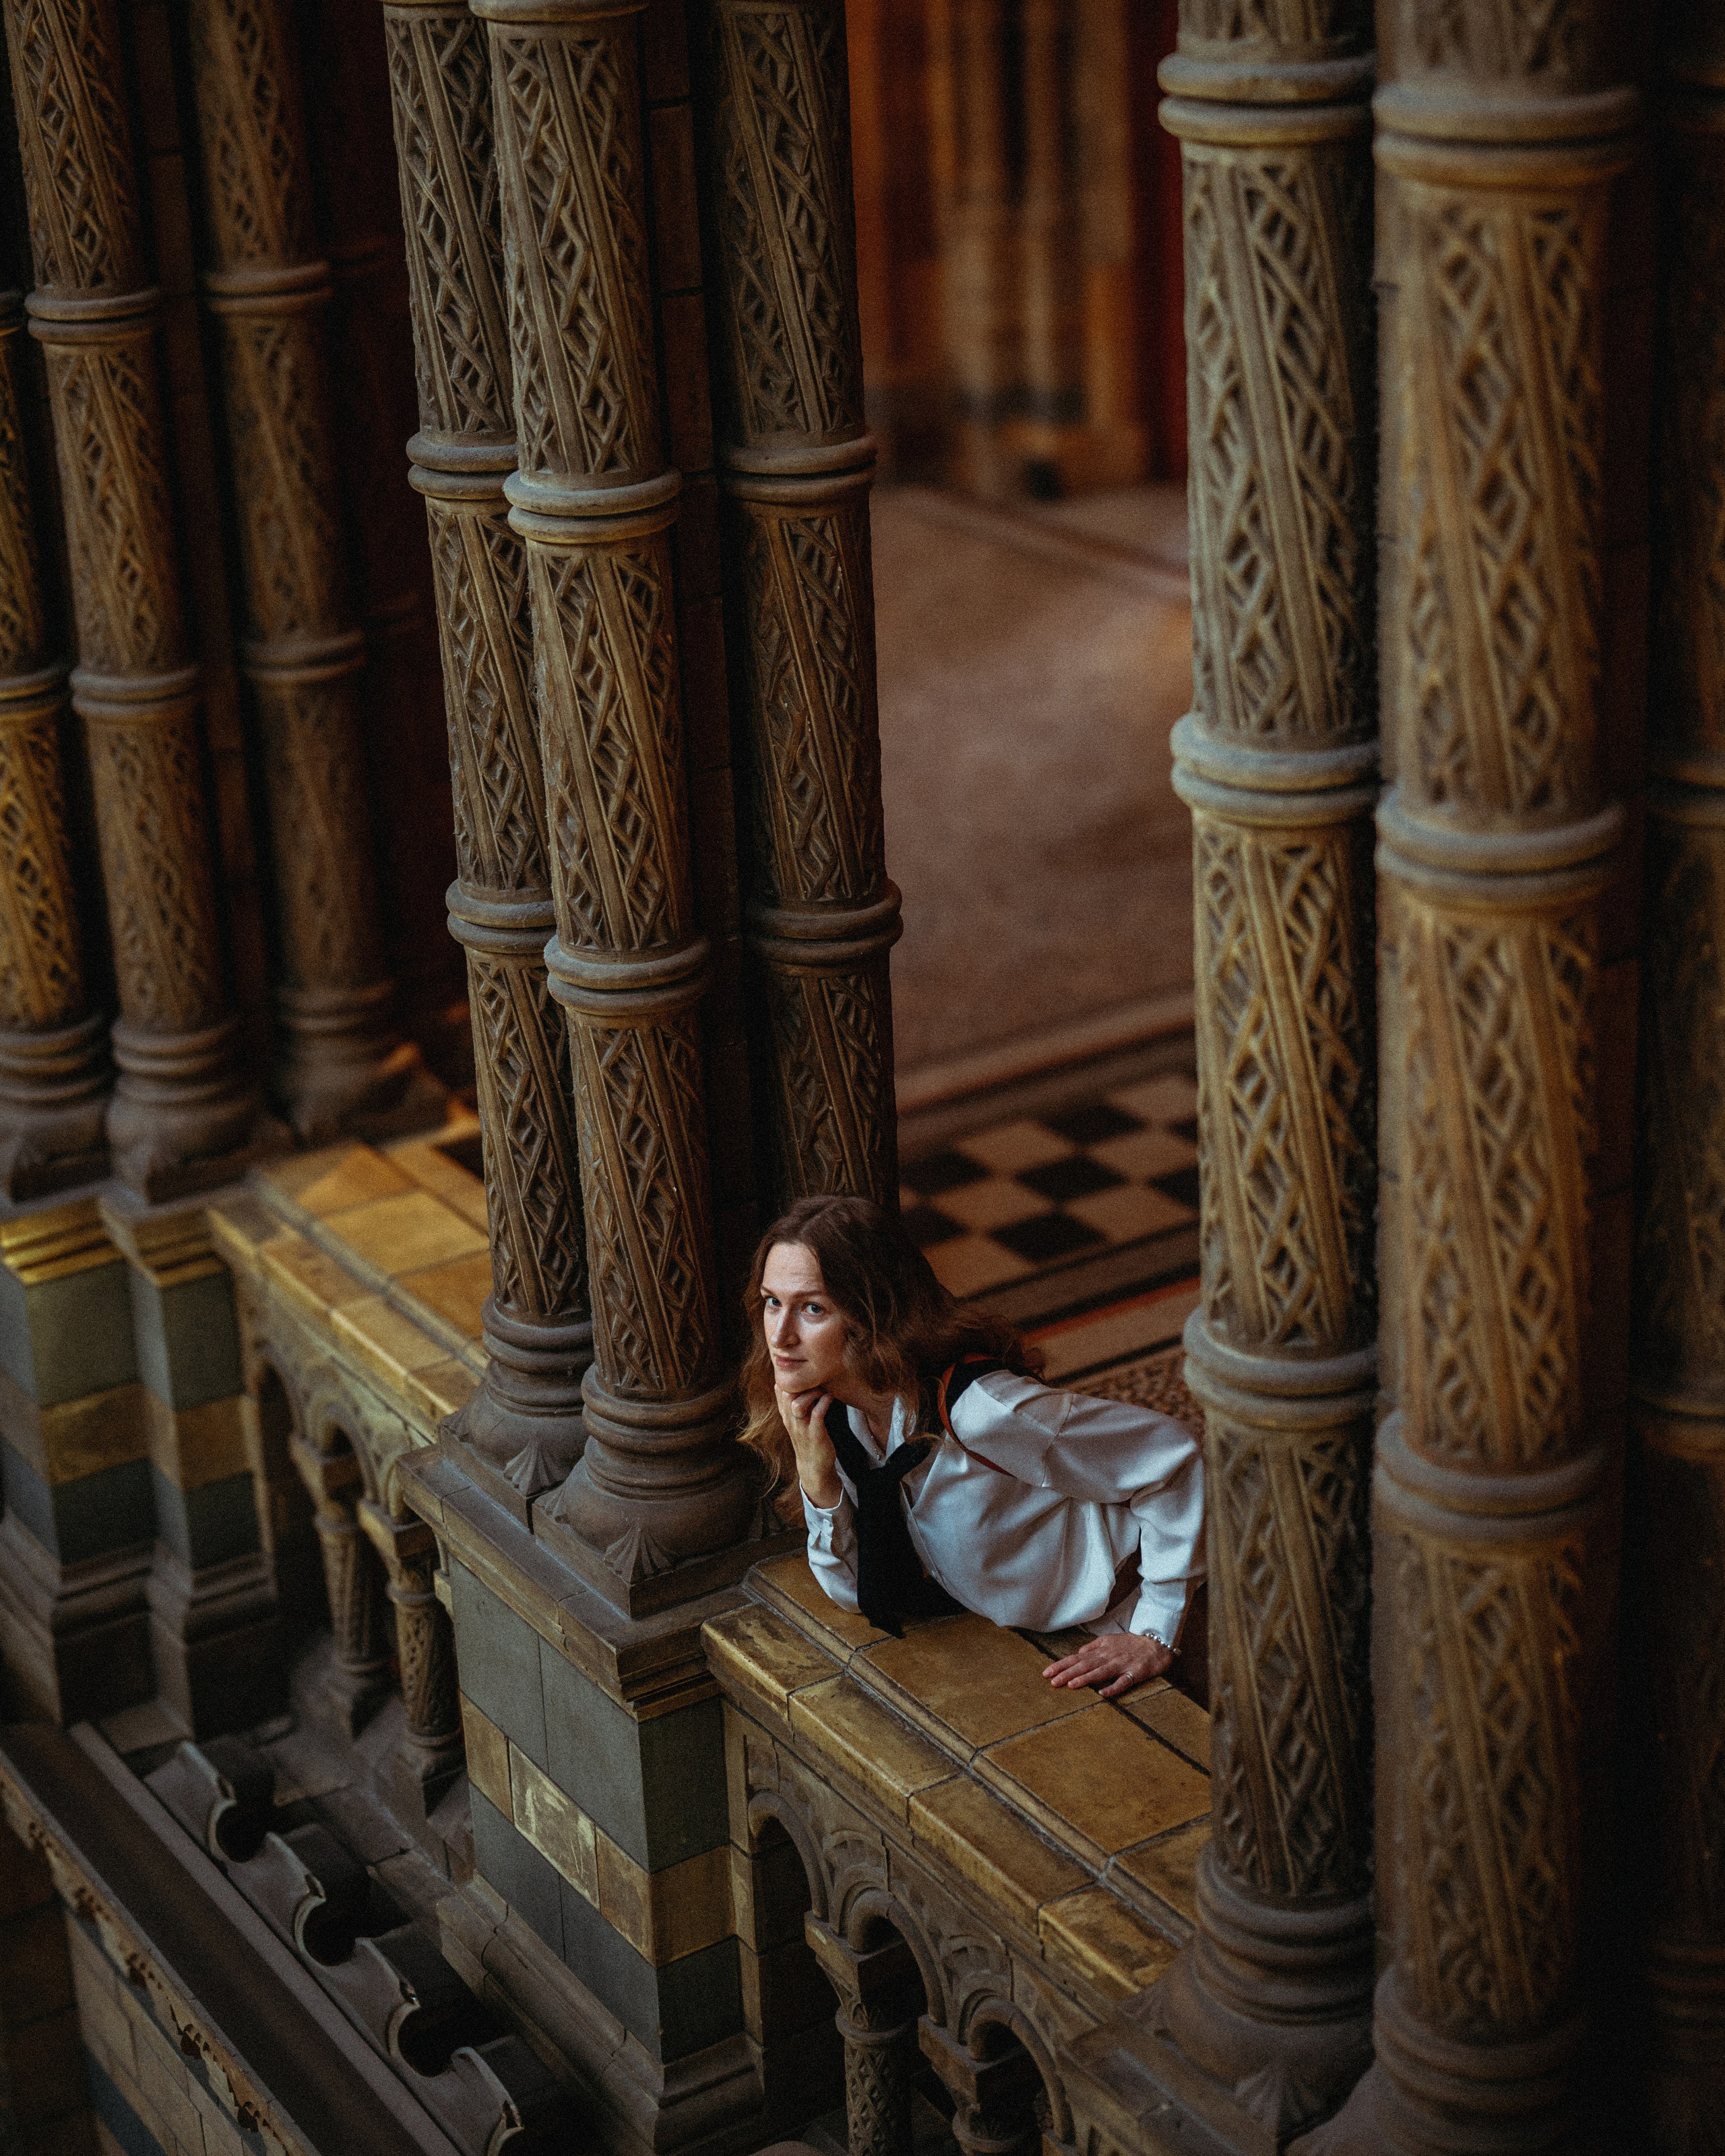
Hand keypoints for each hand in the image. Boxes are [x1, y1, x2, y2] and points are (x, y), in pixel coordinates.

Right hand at [775, 1385, 841, 1508]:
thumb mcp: (796, 1420)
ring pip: (798, 1403)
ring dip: (812, 1392)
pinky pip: (818, 1414)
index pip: (779, 1389)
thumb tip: (790, 1382)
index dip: (790, 1377)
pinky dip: (824, 1402)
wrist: (814, 1466)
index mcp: (786, 1414)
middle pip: (786, 1394)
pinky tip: (830, 1397)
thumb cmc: (807, 1438)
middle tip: (816, 1379)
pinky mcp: (815, 1435)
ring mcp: (802, 1428)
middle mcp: (790, 1420)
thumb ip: (793, 1403)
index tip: (804, 1372)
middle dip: (801, 1382)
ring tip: (823, 1390)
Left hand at [1043, 1632, 1172, 1699]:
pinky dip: (1113, 1688)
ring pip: (1100, 1672)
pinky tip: (1102, 1694)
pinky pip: (1123, 1682)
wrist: (1156, 1642)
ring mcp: (1121, 1664)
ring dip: (1085, 1679)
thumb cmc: (1131, 1642)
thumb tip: (1078, 1653)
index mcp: (1101, 1650)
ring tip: (1070, 1685)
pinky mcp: (1134, 1673)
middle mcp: (1108, 1656)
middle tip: (1052, 1681)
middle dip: (1067, 1673)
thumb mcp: (1109, 1640)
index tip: (1046, 1673)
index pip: (1077, 1658)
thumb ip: (1093, 1646)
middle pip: (1085, 1665)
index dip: (1062, 1665)